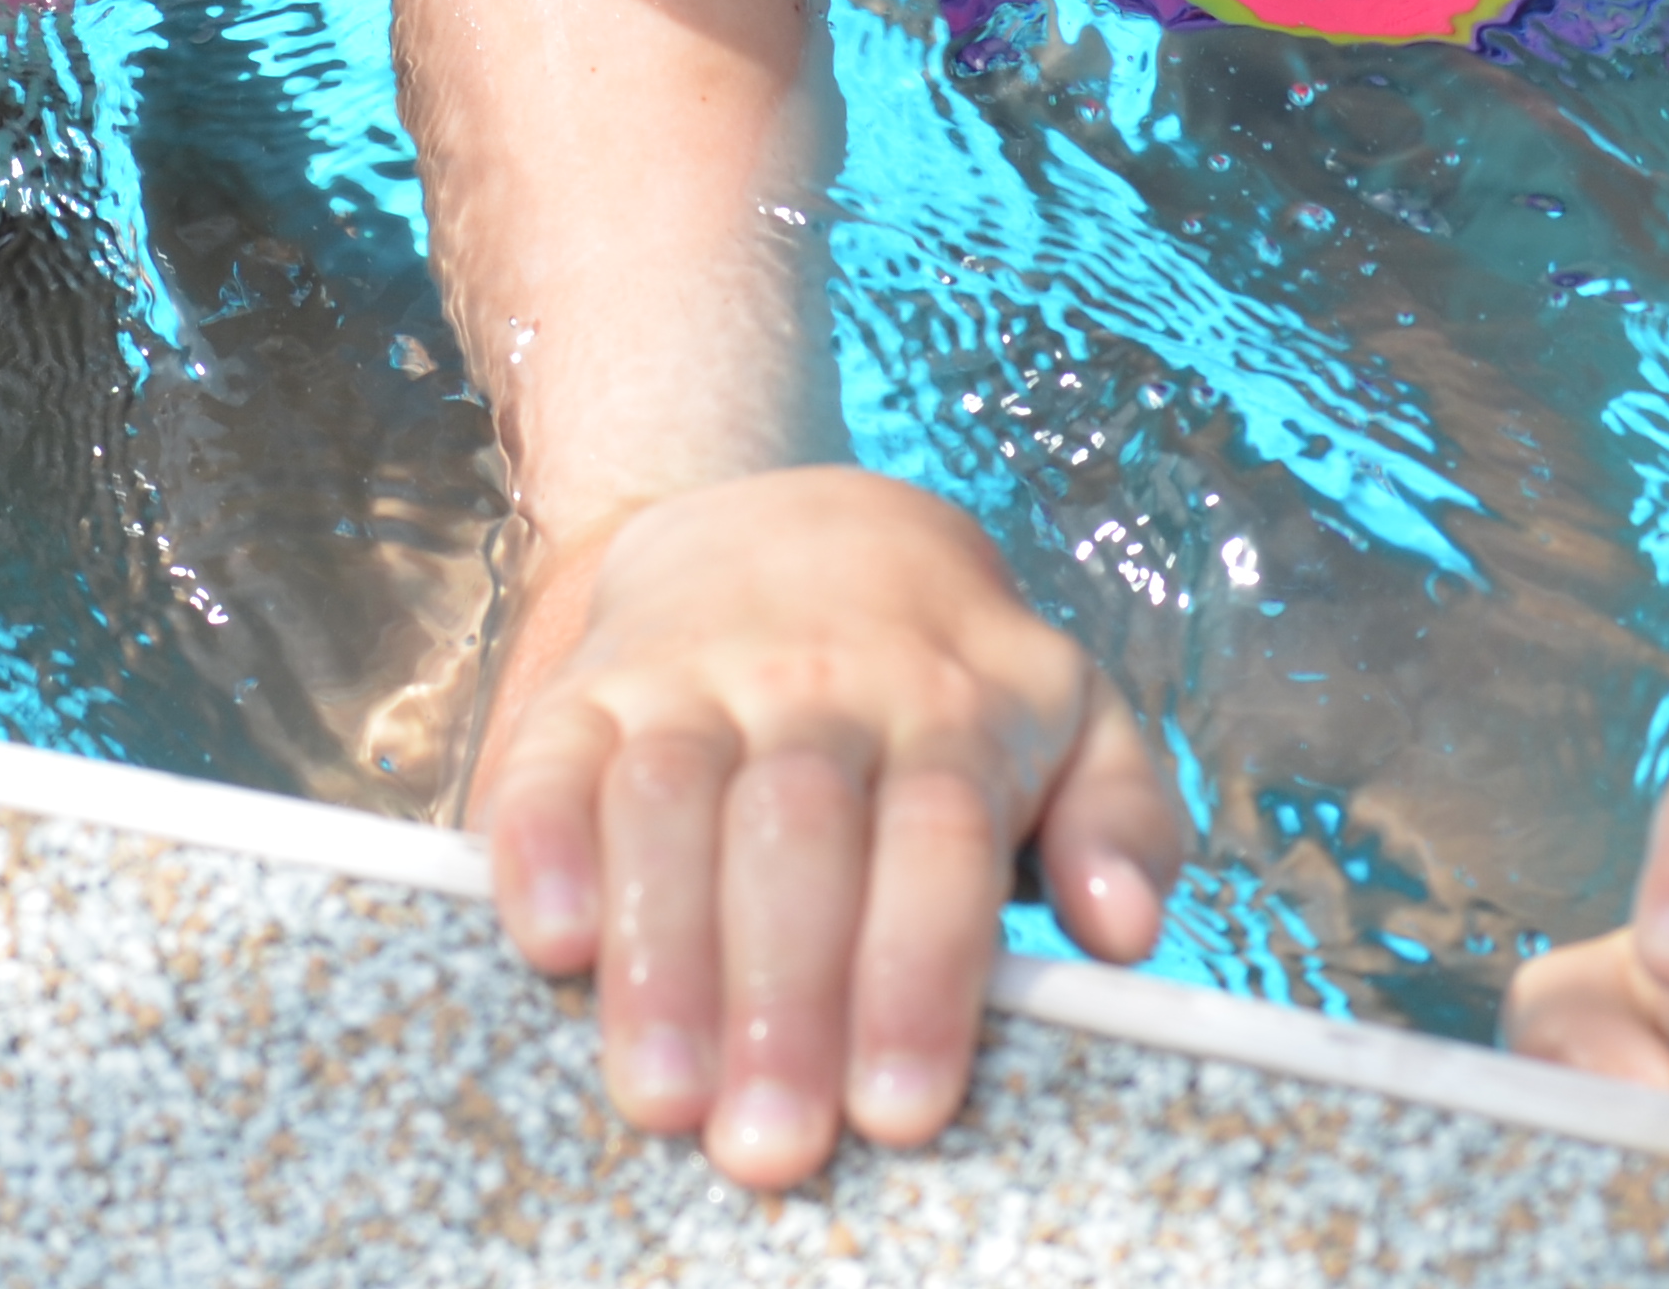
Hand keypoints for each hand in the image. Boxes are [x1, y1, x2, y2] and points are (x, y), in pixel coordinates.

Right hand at [479, 466, 1188, 1188]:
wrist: (794, 526)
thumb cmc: (949, 676)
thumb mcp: (1074, 716)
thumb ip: (1123, 819)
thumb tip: (1127, 929)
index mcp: (952, 706)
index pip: (939, 838)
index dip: (918, 972)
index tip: (903, 1108)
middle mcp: (820, 682)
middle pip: (800, 831)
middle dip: (784, 996)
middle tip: (771, 1144)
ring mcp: (692, 675)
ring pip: (670, 798)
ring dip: (661, 950)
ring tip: (662, 1093)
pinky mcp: (586, 687)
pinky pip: (552, 757)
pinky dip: (541, 845)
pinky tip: (548, 940)